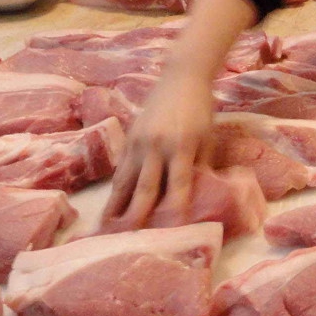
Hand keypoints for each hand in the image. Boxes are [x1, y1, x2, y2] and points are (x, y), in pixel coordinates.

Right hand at [101, 69, 214, 228]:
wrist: (181, 78)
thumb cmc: (200, 109)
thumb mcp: (208, 136)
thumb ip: (202, 164)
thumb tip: (200, 194)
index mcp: (182, 145)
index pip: (178, 182)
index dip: (176, 207)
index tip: (172, 229)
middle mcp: (157, 145)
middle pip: (146, 186)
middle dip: (138, 214)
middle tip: (130, 237)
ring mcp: (139, 142)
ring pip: (126, 180)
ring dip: (117, 206)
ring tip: (108, 228)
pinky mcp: (129, 138)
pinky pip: (121, 168)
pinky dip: (115, 188)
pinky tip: (110, 205)